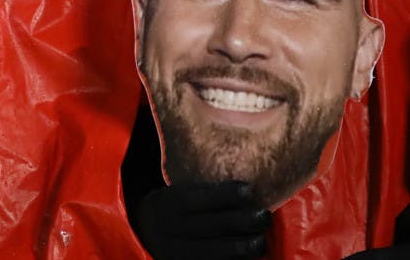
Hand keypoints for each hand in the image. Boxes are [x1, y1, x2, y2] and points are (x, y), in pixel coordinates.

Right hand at [135, 181, 270, 259]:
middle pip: (208, 226)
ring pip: (211, 252)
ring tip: (262, 241)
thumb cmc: (174, 206)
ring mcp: (175, 252)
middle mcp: (169, 229)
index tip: (250, 189)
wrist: (145, 232)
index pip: (196, 198)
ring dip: (240, 248)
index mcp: (168, 204)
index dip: (224, 195)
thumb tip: (238, 159)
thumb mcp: (176, 190)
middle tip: (264, 216)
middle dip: (240, 222)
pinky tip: (250, 258)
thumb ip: (200, 185)